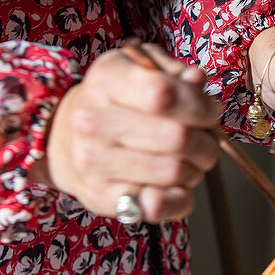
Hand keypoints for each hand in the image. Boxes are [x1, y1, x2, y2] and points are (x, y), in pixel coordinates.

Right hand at [31, 43, 220, 220]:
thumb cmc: (115, 101)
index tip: (209, 112)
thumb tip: (196, 80)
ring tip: (187, 162)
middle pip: (177, 137)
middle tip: (204, 141)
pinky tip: (177, 186)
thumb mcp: (139, 69)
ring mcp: (94, 162)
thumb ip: (173, 73)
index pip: (163, 94)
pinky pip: (159, 205)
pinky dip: (181, 199)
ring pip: (174, 172)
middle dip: (206, 141)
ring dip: (195, 169)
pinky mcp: (101, 198)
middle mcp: (92, 121)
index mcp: (105, 80)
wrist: (65, 139)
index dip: (199, 105)